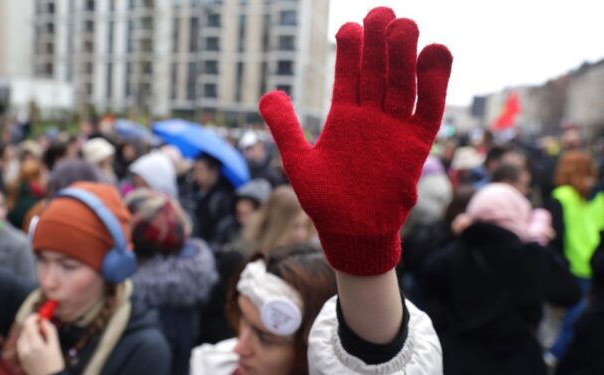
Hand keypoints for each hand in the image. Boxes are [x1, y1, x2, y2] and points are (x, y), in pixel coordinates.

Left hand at [17, 314, 64, 374]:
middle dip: (32, 325)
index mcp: (35, 345)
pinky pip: (21, 344)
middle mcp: (25, 350)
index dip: (33, 318)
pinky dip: (27, 339)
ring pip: (22, 337)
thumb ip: (49, 331)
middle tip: (42, 325)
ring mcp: (22, 355)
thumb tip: (44, 320)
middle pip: (24, 331)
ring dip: (29, 332)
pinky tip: (36, 342)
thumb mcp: (55, 346)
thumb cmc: (55, 364)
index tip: (40, 316)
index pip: (29, 326)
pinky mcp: (21, 358)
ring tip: (40, 335)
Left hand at [259, 7, 451, 274]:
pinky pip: (428, 108)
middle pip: (378, 72)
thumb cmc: (324, 201)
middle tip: (381, 13)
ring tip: (405, 25)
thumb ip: (285, 127)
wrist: (351, 232)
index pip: (349, 76)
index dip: (350, 52)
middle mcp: (371, 118)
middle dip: (379, 44)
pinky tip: (437, 52)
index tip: (349, 27)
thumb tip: (269, 94)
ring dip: (405, 56)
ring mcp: (395, 129)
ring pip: (403, 84)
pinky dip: (435, 83)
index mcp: (344, 118)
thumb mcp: (298, 161)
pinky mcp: (416, 144)